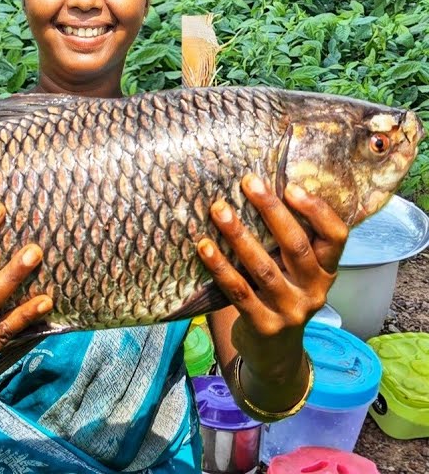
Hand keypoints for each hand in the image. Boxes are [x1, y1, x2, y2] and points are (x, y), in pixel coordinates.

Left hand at [198, 173, 348, 378]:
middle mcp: (315, 290)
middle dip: (271, 211)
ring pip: (264, 268)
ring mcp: (291, 311)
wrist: (276, 356)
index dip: (317, 211)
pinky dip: (220, 267)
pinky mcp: (265, 326)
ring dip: (239, 235)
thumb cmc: (280, 298)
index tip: (291, 186)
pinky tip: (203, 247)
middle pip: (296, 245)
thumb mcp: (295, 274)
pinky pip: (239, 292)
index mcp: (327, 272)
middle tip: (248, 182)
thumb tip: (259, 191)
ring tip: (219, 209)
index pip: (336, 237)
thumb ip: (288, 244)